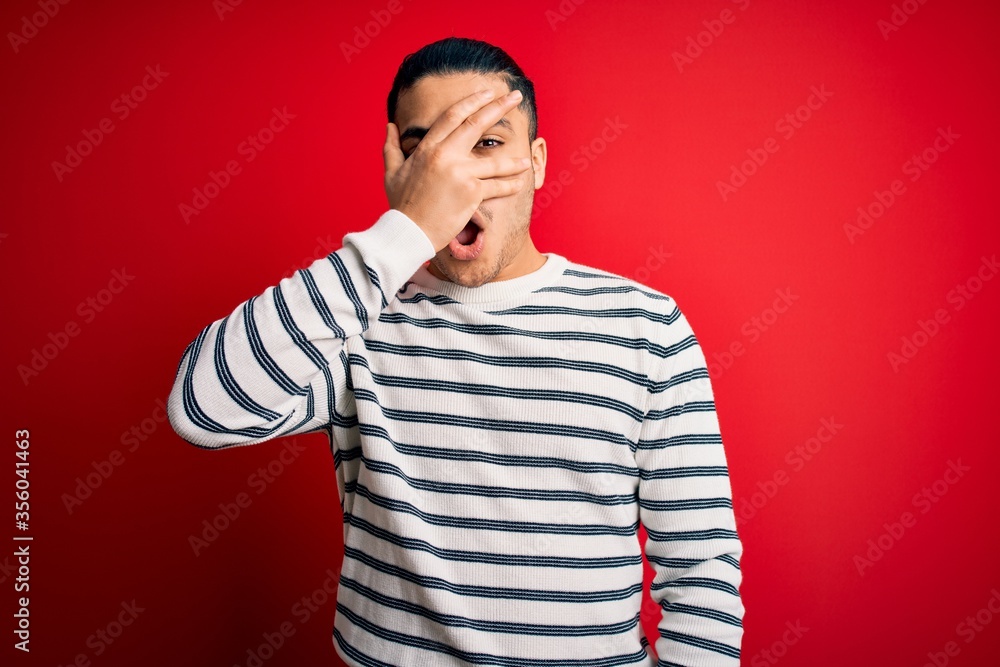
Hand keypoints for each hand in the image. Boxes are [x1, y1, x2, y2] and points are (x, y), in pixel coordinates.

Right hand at [383, 88, 531, 251]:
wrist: (408, 232)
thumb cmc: (401, 204)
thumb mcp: (392, 172)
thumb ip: (391, 147)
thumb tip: (390, 126)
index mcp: (428, 148)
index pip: (453, 116)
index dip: (473, 101)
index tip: (488, 93)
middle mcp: (445, 155)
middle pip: (477, 124)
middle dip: (498, 107)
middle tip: (514, 97)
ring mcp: (461, 173)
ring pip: (494, 161)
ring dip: (512, 159)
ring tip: (526, 157)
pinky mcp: (472, 193)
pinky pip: (497, 186)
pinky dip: (510, 185)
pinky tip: (520, 183)